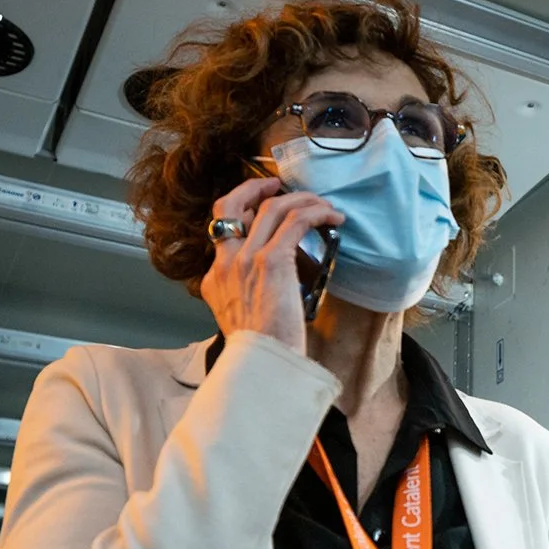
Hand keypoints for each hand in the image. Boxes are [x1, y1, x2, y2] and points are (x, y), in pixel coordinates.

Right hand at [195, 177, 343, 354]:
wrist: (263, 362)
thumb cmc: (261, 349)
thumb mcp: (240, 318)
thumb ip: (245, 295)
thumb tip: (269, 283)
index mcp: (215, 277)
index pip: (221, 228)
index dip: (243, 211)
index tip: (264, 208)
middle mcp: (226, 263)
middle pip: (231, 205)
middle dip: (255, 187)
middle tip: (278, 185)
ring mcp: (246, 259)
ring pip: (271, 207)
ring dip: (300, 199)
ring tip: (322, 204)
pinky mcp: (272, 261)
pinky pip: (296, 220)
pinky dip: (316, 212)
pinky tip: (332, 217)